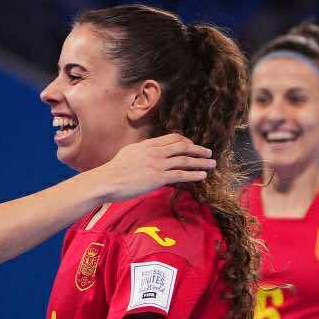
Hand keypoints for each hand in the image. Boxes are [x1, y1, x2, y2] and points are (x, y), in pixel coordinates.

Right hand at [95, 133, 215, 200]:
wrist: (107, 180)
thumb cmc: (114, 171)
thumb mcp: (129, 153)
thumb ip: (142, 151)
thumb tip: (148, 152)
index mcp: (148, 144)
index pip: (172, 138)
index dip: (185, 141)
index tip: (192, 145)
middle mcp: (155, 151)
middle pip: (182, 147)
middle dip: (198, 149)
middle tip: (208, 152)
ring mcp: (158, 164)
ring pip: (185, 160)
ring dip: (201, 161)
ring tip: (212, 163)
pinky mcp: (158, 177)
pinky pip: (181, 174)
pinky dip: (194, 174)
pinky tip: (203, 175)